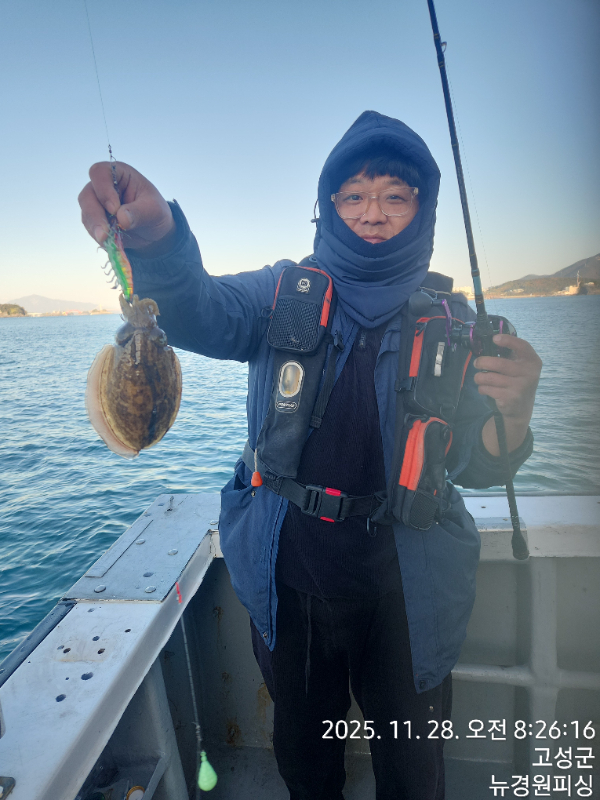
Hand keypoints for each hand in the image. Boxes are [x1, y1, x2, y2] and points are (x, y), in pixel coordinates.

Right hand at [78, 161, 175, 250]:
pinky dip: (99, 236)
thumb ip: (139, 212)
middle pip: (87, 196)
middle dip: (95, 215)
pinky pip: (90, 228)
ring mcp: (97, 203)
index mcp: (119, 174)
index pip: (100, 173)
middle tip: (105, 233)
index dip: (103, 190)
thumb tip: (121, 218)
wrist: (152, 230)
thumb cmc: (155, 212)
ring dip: (95, 228)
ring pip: (86, 213)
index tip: (114, 209)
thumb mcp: (155, 211)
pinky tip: (111, 242)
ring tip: (108, 240)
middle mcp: (103, 186)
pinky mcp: (95, 220)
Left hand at [474, 334, 541, 454]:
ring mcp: (519, 387)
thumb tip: (487, 343)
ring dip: (479, 377)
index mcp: (532, 361)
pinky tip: (485, 389)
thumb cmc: (516, 380)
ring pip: (489, 377)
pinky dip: (482, 388)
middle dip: (482, 362)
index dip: (508, 341)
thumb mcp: (520, 366)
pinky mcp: (509, 399)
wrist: (521, 407)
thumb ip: (510, 355)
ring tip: (479, 378)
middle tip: (476, 363)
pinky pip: (487, 389)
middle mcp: (529, 374)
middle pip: (498, 363)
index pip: (522, 346)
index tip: (494, 338)